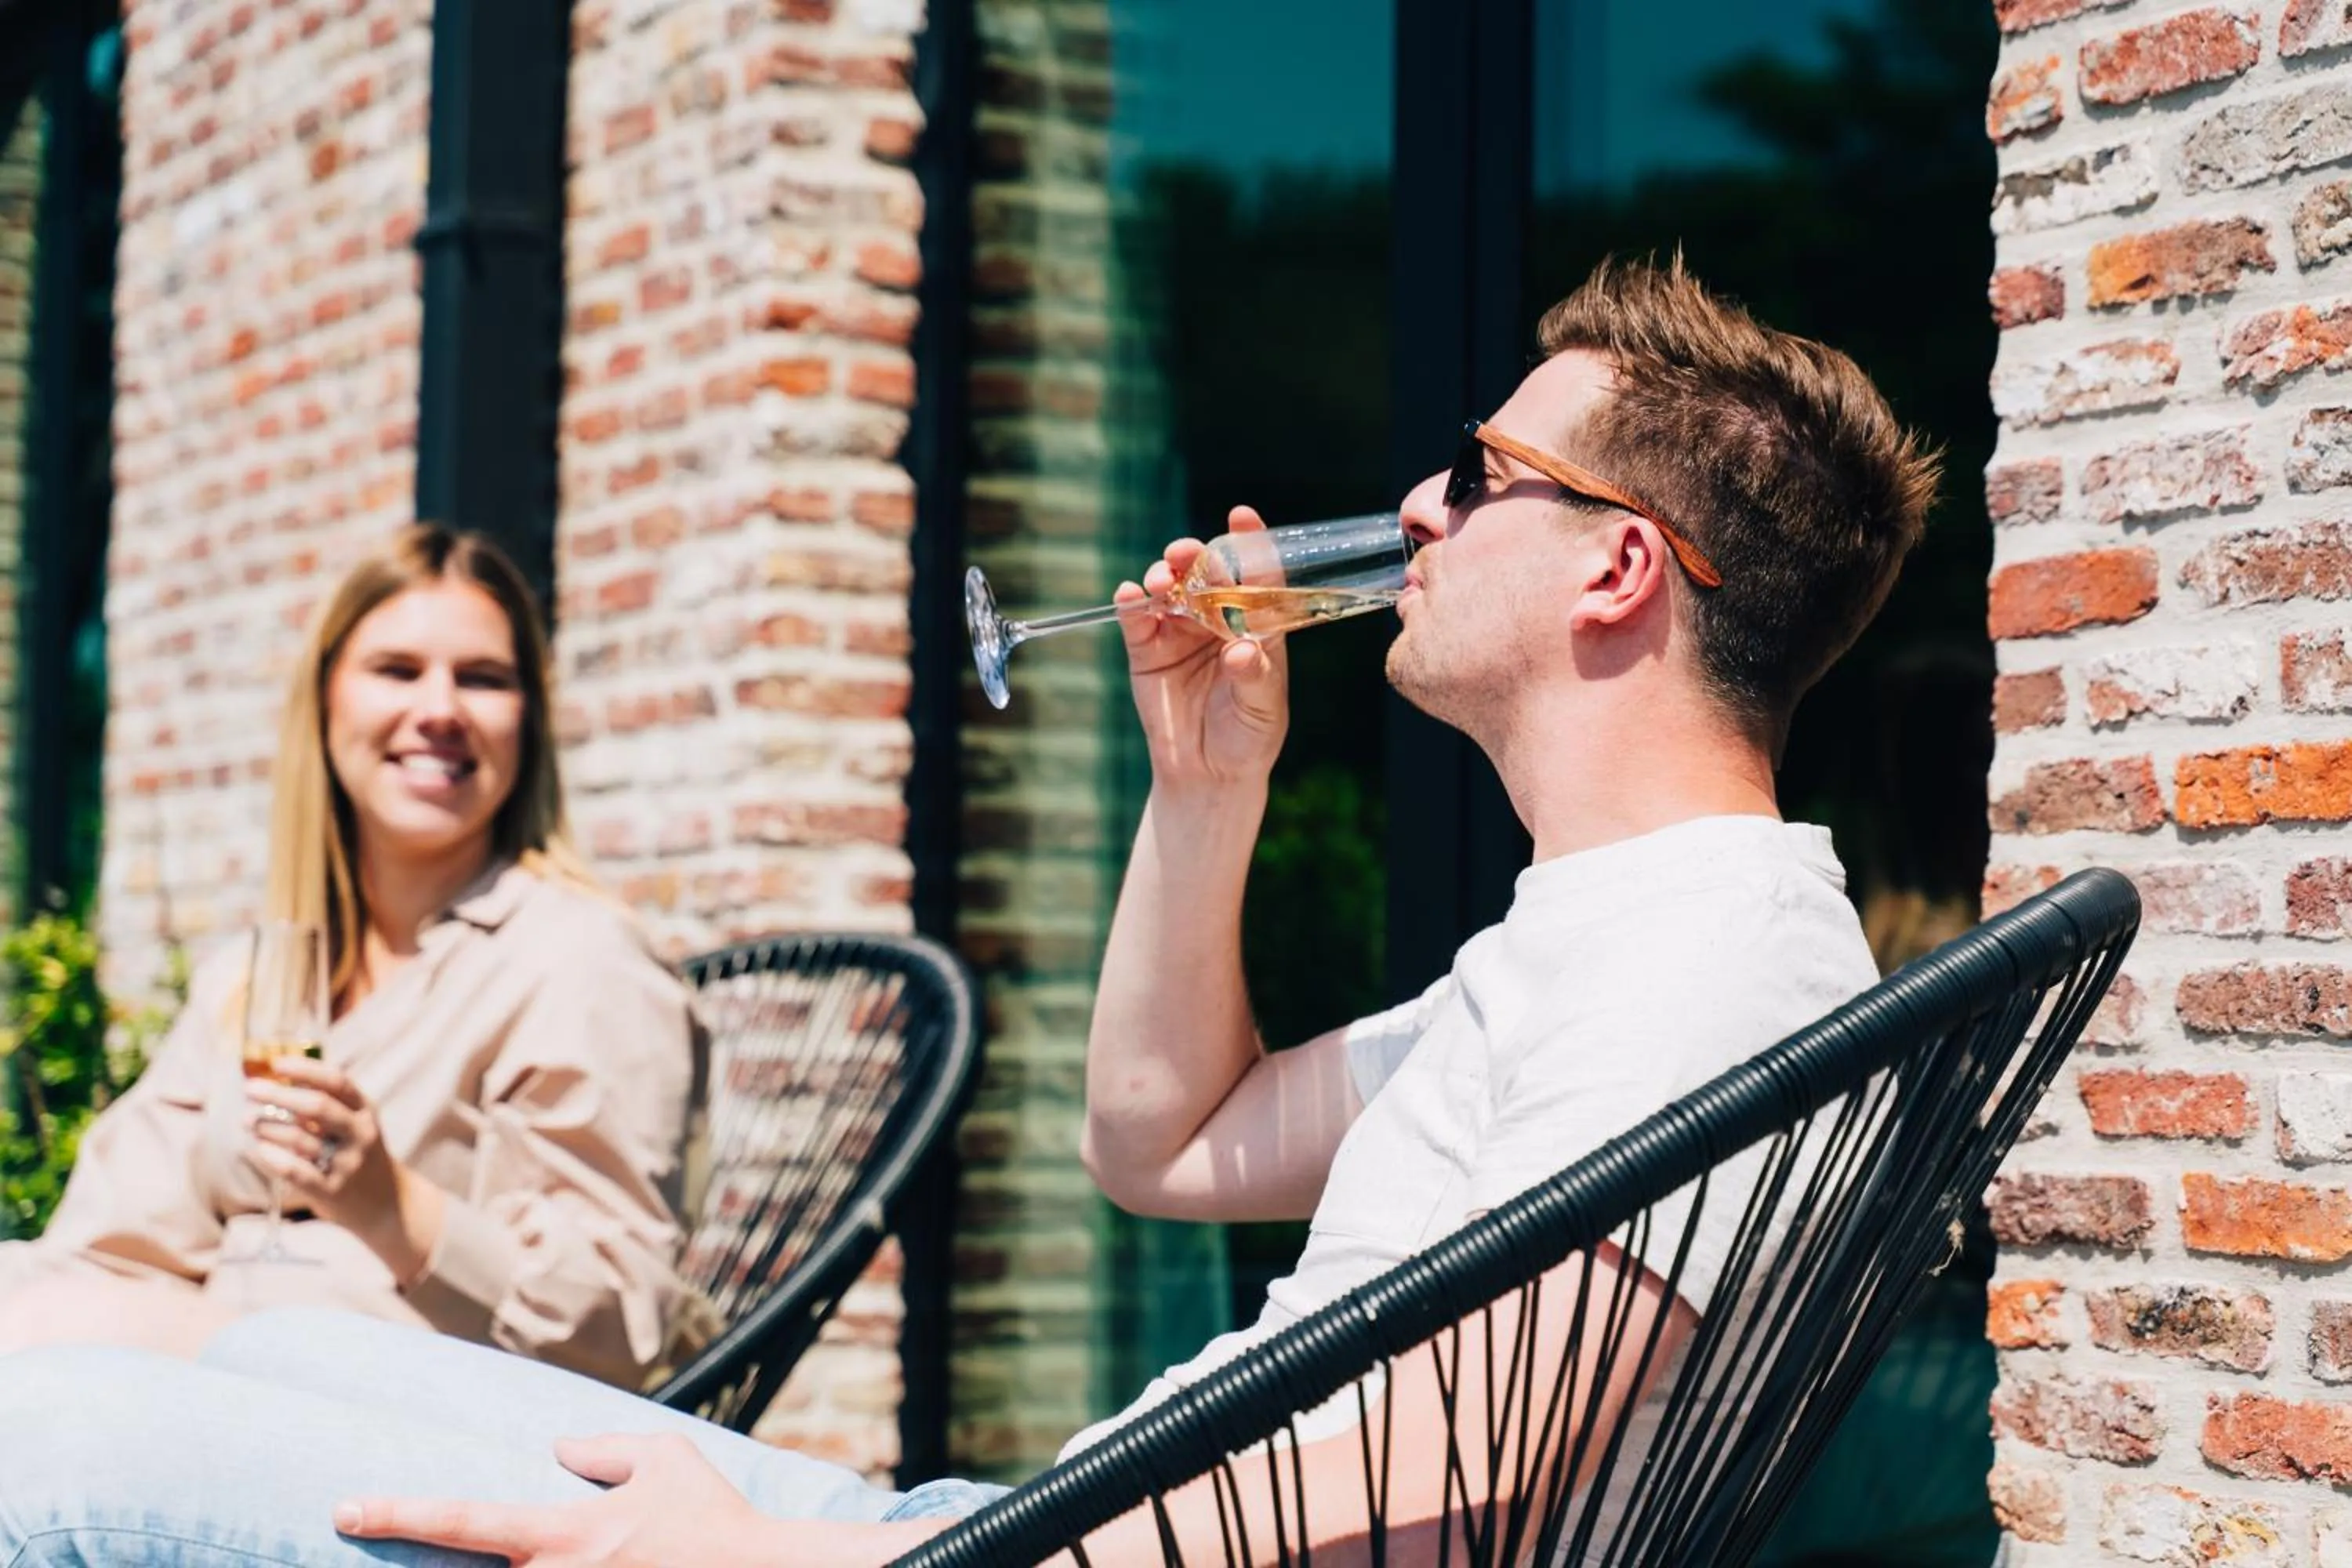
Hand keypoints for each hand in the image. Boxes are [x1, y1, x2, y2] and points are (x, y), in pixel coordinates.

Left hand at [244, 1056, 399, 1225]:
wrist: (386, 1203)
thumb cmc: (357, 1155)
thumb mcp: (355, 1124)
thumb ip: (327, 1104)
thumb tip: (278, 1081)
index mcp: (366, 1111)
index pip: (338, 1081)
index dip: (306, 1070)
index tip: (277, 1063)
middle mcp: (360, 1134)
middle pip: (318, 1106)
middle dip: (279, 1095)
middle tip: (250, 1089)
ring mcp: (347, 1163)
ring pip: (301, 1139)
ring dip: (268, 1126)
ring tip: (247, 1120)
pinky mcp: (332, 1191)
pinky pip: (296, 1171)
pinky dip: (272, 1157)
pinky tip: (259, 1148)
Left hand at [336, 1434, 944, 1567]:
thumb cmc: (711, 1515)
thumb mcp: (664, 1458)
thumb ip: (603, 1449)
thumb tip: (560, 1448)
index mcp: (565, 1533)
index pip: (464, 1520)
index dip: (400, 1513)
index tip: (345, 1508)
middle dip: (414, 1566)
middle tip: (357, 1532)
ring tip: (484, 1548)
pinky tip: (534, 1563)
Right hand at [1118, 506, 1288, 789]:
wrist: (1208, 774)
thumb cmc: (1248, 736)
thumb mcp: (1263, 708)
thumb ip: (1255, 676)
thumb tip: (1243, 649)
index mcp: (1256, 624)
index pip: (1257, 576)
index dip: (1250, 544)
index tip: (1242, 516)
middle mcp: (1217, 619)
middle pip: (1207, 573)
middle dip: (1196, 556)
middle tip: (1186, 553)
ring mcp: (1180, 630)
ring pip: (1171, 588)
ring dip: (1165, 576)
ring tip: (1164, 582)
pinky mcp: (1147, 649)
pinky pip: (1137, 618)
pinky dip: (1130, 602)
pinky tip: (1130, 595)